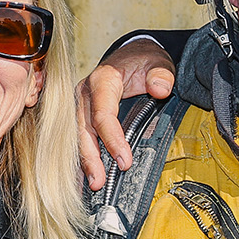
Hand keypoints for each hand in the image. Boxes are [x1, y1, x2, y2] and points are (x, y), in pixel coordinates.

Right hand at [76, 39, 176, 188]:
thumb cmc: (143, 60)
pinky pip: (79, 137)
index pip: (103, 114)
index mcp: (102, 80)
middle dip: (90, 157)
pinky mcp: (81, 114)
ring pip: (77, 136)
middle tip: (99, 182)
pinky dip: (82, 156)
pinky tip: (84, 176)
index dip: (112, 139)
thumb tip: (160, 89)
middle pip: (83, 129)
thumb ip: (161, 74)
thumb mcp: (158, 61)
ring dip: (84, 161)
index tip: (124, 161)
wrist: (131, 53)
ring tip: (92, 184)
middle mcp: (84, 93)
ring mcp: (80, 104)